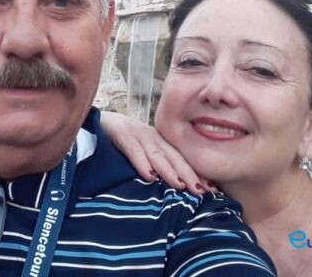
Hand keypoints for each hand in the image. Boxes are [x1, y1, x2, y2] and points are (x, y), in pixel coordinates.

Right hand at [99, 111, 215, 194]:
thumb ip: (158, 165)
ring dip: (168, 170)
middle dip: (188, 173)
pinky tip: (149, 176)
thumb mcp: (144, 151)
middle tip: (201, 190)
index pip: (181, 158)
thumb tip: (178, 190)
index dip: (195, 172)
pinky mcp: (120, 134)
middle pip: (173, 156)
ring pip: (156, 154)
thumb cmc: (124, 140)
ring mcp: (136, 134)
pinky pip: (132, 150)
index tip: (212, 189)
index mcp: (160, 141)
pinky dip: (141, 162)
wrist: (99, 120)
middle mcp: (152, 137)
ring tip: (179, 184)